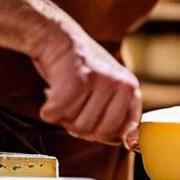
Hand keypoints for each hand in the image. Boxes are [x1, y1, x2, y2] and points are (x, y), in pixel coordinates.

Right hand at [31, 20, 141, 149]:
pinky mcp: (79, 79)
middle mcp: (122, 85)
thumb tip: (129, 144)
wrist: (57, 36)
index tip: (88, 115)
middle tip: (72, 104)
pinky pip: (58, 115)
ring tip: (64, 93)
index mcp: (131, 90)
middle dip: (78, 125)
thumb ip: (116, 116)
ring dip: (63, 115)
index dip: (100, 131)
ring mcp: (103, 81)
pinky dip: (48, 110)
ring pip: (77, 126)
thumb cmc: (79, 69)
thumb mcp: (107, 90)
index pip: (122, 132)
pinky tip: (50, 94)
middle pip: (96, 133)